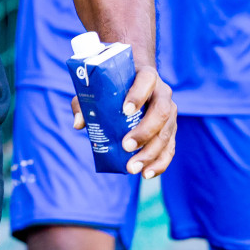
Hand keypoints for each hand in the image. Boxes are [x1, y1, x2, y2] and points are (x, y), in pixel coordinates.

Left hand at [73, 64, 175, 179]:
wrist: (136, 81)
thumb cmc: (113, 85)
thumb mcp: (97, 88)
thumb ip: (85, 103)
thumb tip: (79, 123)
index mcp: (146, 76)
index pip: (146, 80)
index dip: (137, 95)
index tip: (124, 111)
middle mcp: (163, 93)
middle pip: (161, 112)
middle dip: (145, 132)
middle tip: (126, 146)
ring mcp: (170, 112)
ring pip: (167, 133)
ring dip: (151, 153)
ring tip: (133, 168)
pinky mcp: (171, 129)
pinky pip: (170, 148)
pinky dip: (159, 163)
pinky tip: (146, 174)